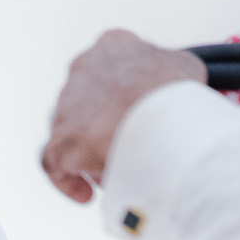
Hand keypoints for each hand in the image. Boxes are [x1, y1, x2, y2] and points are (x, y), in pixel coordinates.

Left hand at [42, 30, 207, 201]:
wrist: (161, 114)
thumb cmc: (177, 91)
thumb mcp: (185, 68)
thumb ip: (172, 73)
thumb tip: (171, 90)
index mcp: (112, 46)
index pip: (111, 71)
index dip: (122, 100)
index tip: (135, 119)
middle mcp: (82, 69)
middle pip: (88, 105)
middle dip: (103, 129)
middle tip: (123, 150)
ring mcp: (67, 104)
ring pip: (71, 132)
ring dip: (87, 154)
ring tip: (112, 173)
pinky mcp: (61, 139)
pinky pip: (54, 162)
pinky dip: (68, 179)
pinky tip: (85, 193)